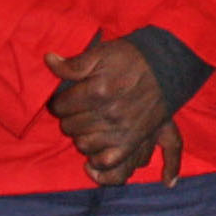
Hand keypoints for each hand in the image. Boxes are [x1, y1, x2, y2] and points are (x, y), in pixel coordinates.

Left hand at [48, 39, 183, 186]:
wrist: (166, 67)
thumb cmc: (131, 58)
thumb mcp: (101, 53)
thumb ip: (73, 63)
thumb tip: (49, 61)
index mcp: (97, 91)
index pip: (61, 106)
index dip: (58, 103)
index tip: (63, 100)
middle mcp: (108, 113)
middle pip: (70, 126)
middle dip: (68, 118)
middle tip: (75, 111)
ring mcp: (121, 130)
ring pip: (84, 145)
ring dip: (80, 137)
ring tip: (85, 127)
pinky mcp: (133, 141)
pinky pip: (108, 161)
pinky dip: (98, 162)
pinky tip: (93, 154)